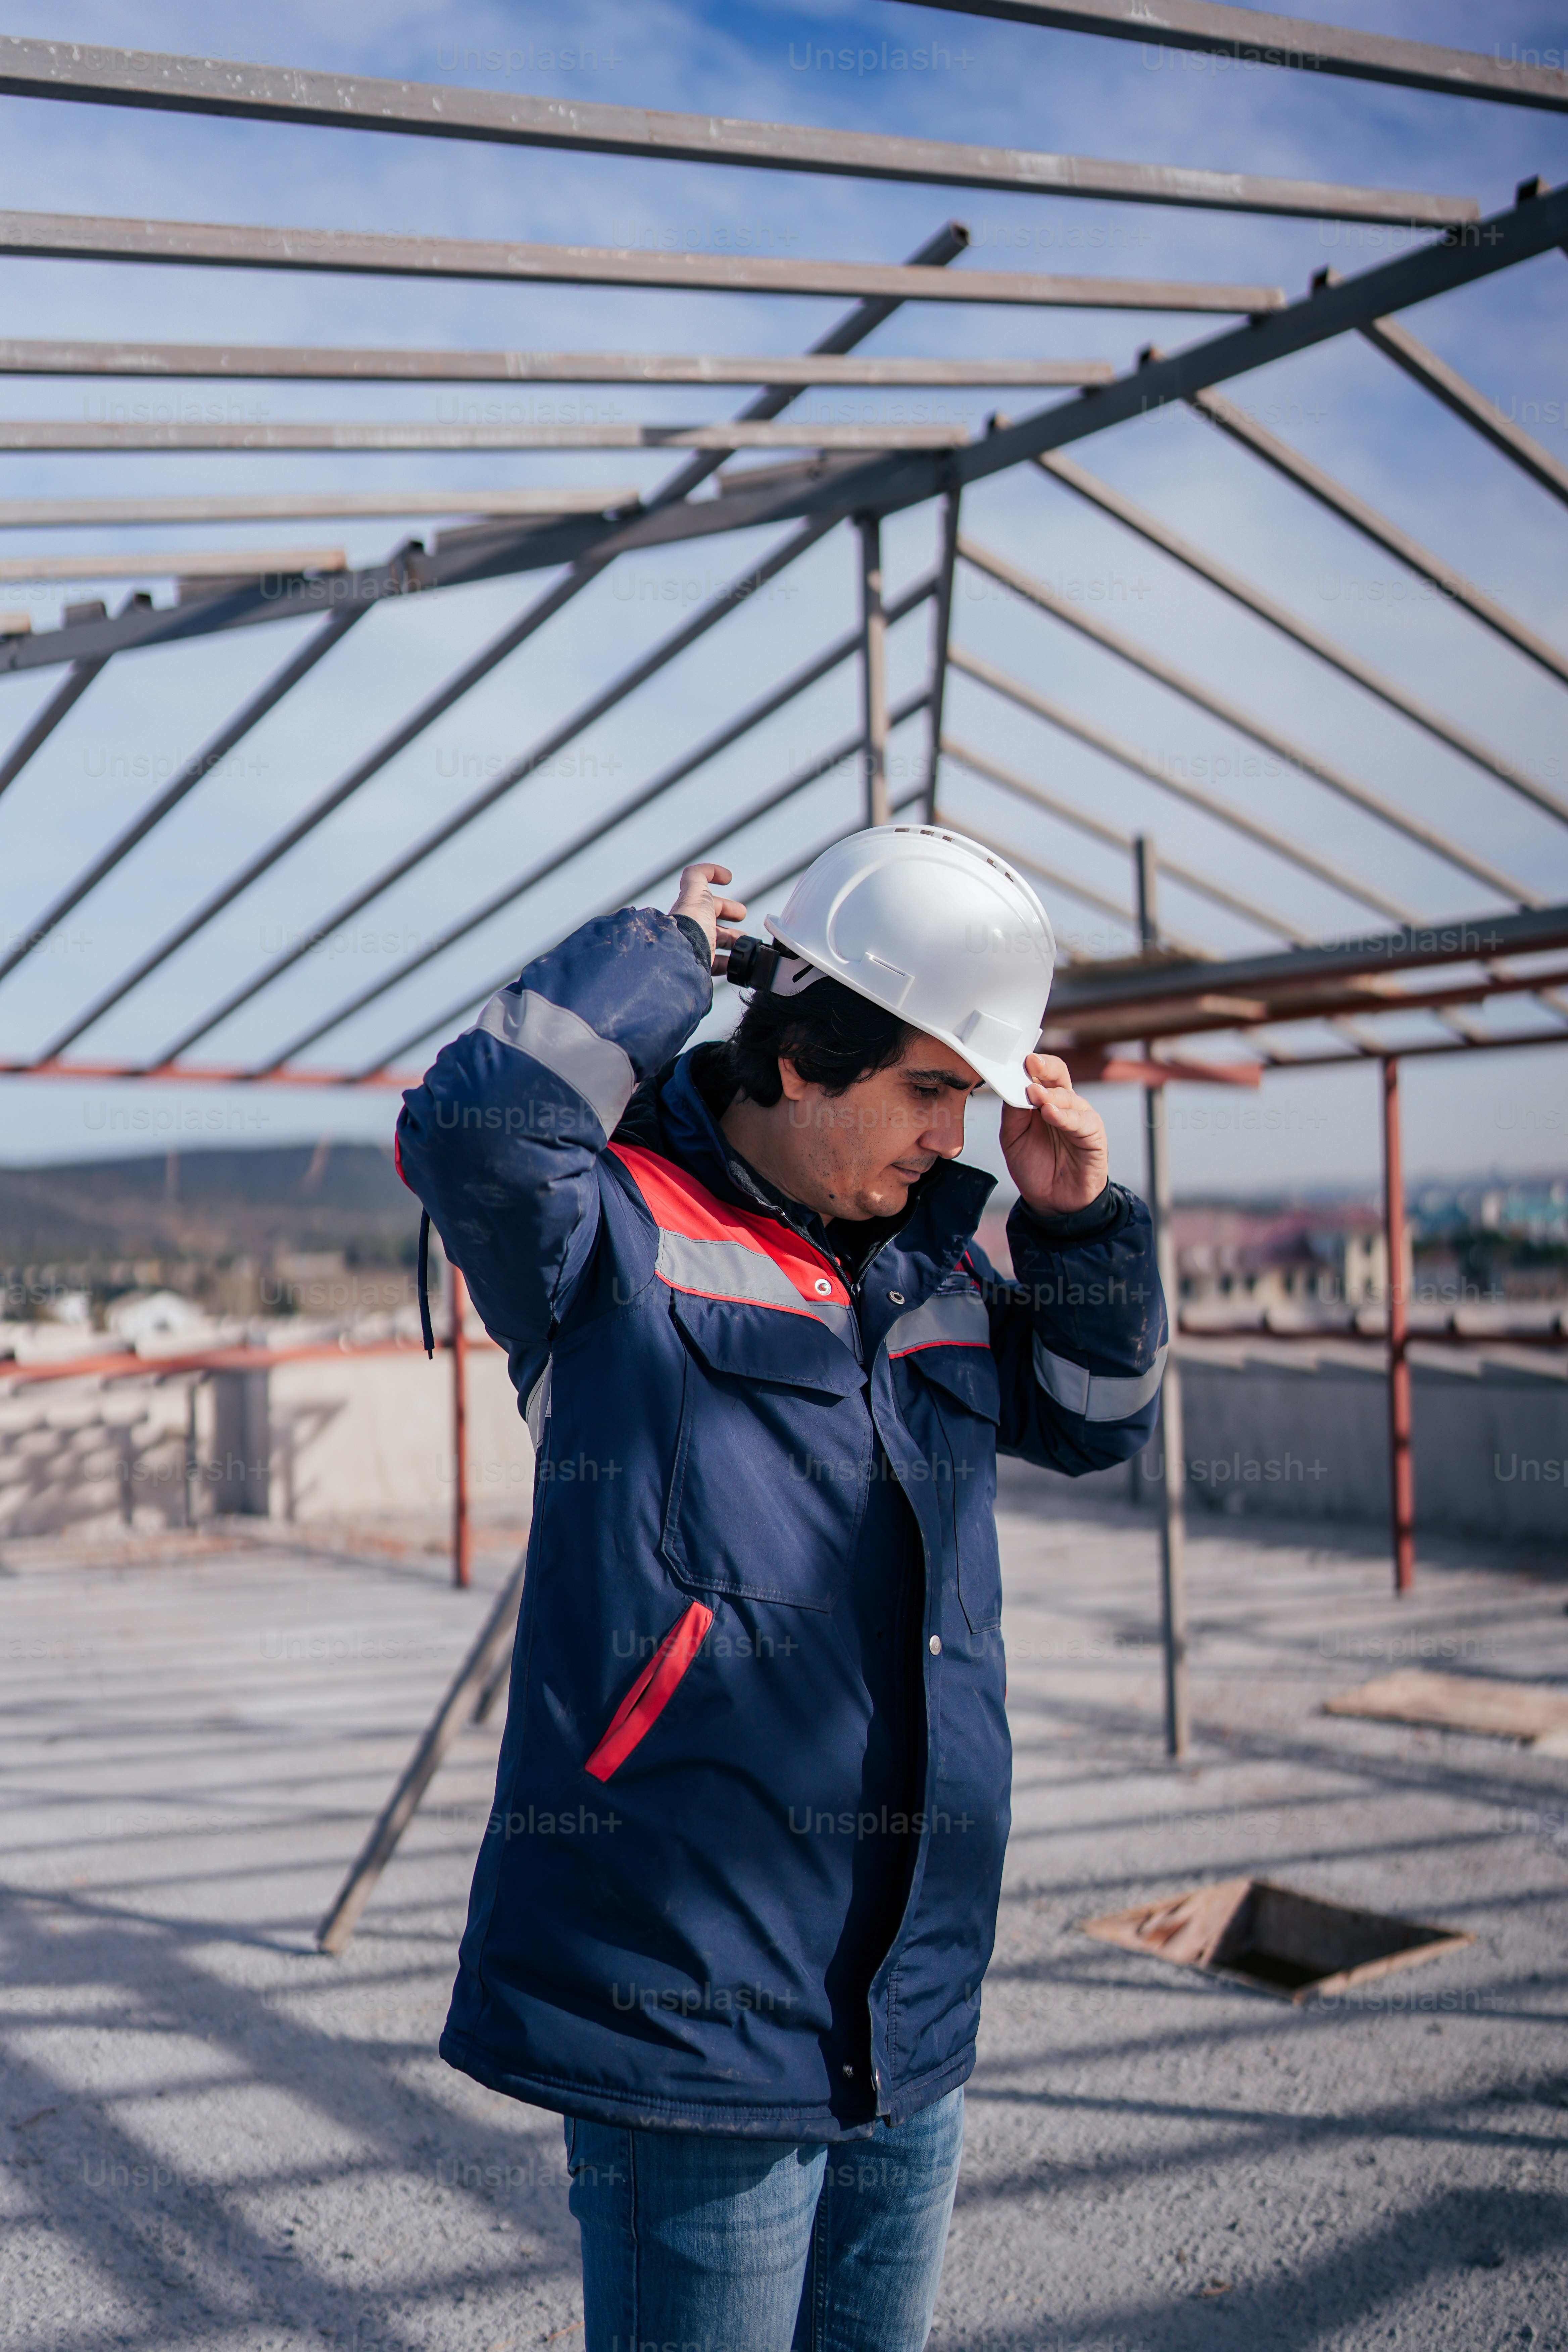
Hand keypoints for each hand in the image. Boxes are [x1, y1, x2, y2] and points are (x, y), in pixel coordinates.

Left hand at [670, 862, 746, 973]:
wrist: (683, 959)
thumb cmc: (690, 925)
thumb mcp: (695, 892)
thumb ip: (698, 876)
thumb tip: (708, 871)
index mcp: (690, 911)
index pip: (707, 903)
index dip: (724, 902)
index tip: (738, 906)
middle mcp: (691, 930)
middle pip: (713, 924)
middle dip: (731, 922)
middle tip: (744, 925)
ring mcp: (696, 950)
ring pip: (717, 944)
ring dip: (733, 942)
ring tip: (746, 945)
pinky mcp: (702, 967)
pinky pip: (718, 965)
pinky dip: (730, 962)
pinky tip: (738, 963)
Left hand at [999, 1052, 1108, 1216]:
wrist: (1052, 1201)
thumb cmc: (1034, 1166)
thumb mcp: (1013, 1138)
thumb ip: (1013, 1112)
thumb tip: (1011, 1087)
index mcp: (1043, 1100)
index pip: (1040, 1073)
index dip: (1031, 1064)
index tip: (1017, 1058)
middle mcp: (1064, 1104)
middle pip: (1058, 1075)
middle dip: (1044, 1068)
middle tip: (1030, 1064)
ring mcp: (1080, 1117)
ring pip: (1069, 1097)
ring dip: (1050, 1095)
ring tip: (1034, 1095)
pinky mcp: (1094, 1135)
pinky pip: (1081, 1121)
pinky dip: (1065, 1116)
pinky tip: (1051, 1114)